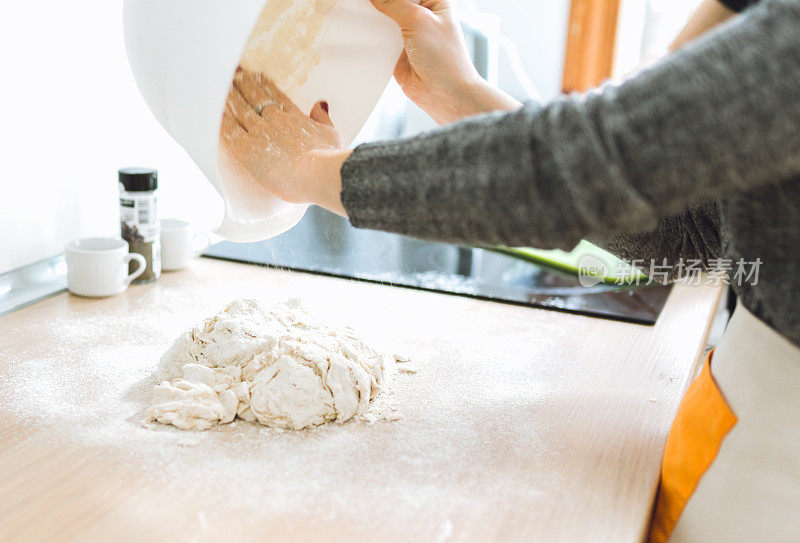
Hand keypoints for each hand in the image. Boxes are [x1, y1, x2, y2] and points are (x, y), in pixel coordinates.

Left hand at [219, 68, 344, 205]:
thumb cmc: (328, 160)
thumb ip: (323, 119)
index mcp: (295, 116)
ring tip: (221, 86)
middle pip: (254, 97)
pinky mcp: (247, 148)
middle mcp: (275, 119)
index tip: (254, 74)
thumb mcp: (333, 135)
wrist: (316, 174)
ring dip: (230, 97)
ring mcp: (260, 132)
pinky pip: (230, 130)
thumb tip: (320, 104)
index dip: (262, 83)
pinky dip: (223, 120)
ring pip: (240, 109)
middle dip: (243, 83)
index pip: (275, 94)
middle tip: (233, 72)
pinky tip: (216, 112)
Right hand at [371, 0, 520, 123]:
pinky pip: (379, 39)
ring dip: (372, 18)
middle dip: (380, 4)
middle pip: (394, 2)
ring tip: (356, 11)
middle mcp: (421, 15)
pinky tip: (359, 31)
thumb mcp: (419, 20)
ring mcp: (408, 34)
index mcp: (434, 1)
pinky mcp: (397, 51)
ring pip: (384, 19)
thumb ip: (394, 3)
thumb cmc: (446, 59)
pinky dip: (370, 36)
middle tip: (364, 4)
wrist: (445, 94)